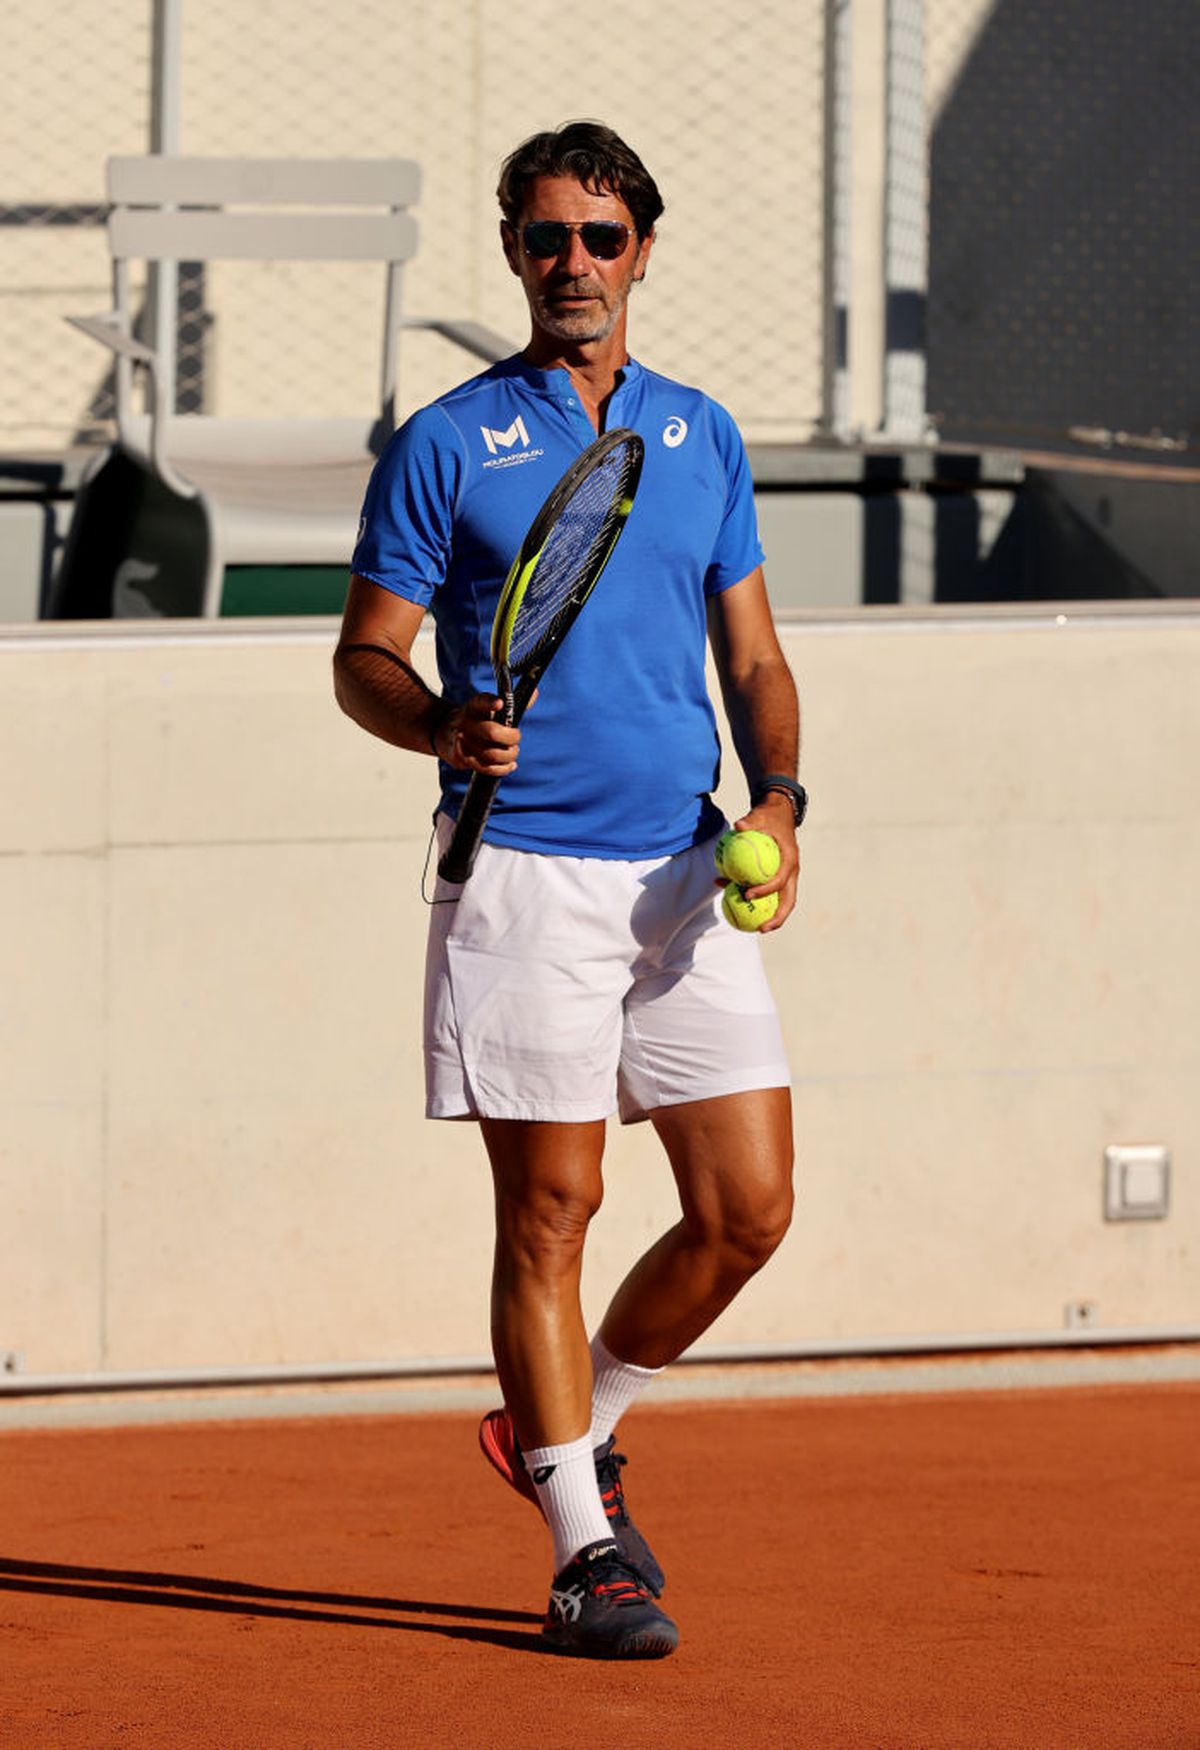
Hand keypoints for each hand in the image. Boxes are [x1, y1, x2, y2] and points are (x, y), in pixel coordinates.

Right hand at [435, 693, 523, 774]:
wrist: (445, 732)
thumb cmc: (476, 720)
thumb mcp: (488, 707)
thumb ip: (512, 704)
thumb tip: (535, 693)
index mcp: (474, 706)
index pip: (481, 702)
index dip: (491, 703)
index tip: (500, 703)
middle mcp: (466, 723)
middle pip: (491, 732)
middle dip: (511, 738)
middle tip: (516, 737)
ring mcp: (463, 742)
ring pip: (491, 754)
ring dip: (509, 755)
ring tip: (513, 752)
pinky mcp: (462, 759)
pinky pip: (486, 768)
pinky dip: (503, 768)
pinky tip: (510, 764)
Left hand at [721, 792, 799, 932]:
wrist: (780, 815)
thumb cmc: (769, 817)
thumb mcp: (760, 816)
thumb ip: (750, 822)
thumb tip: (738, 825)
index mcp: (790, 859)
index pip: (780, 880)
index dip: (765, 890)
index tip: (747, 895)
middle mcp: (792, 871)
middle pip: (789, 900)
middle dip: (778, 917)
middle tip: (761, 928)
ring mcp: (788, 876)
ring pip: (782, 902)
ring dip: (772, 917)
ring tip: (754, 929)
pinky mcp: (780, 878)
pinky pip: (771, 894)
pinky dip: (759, 902)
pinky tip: (737, 905)